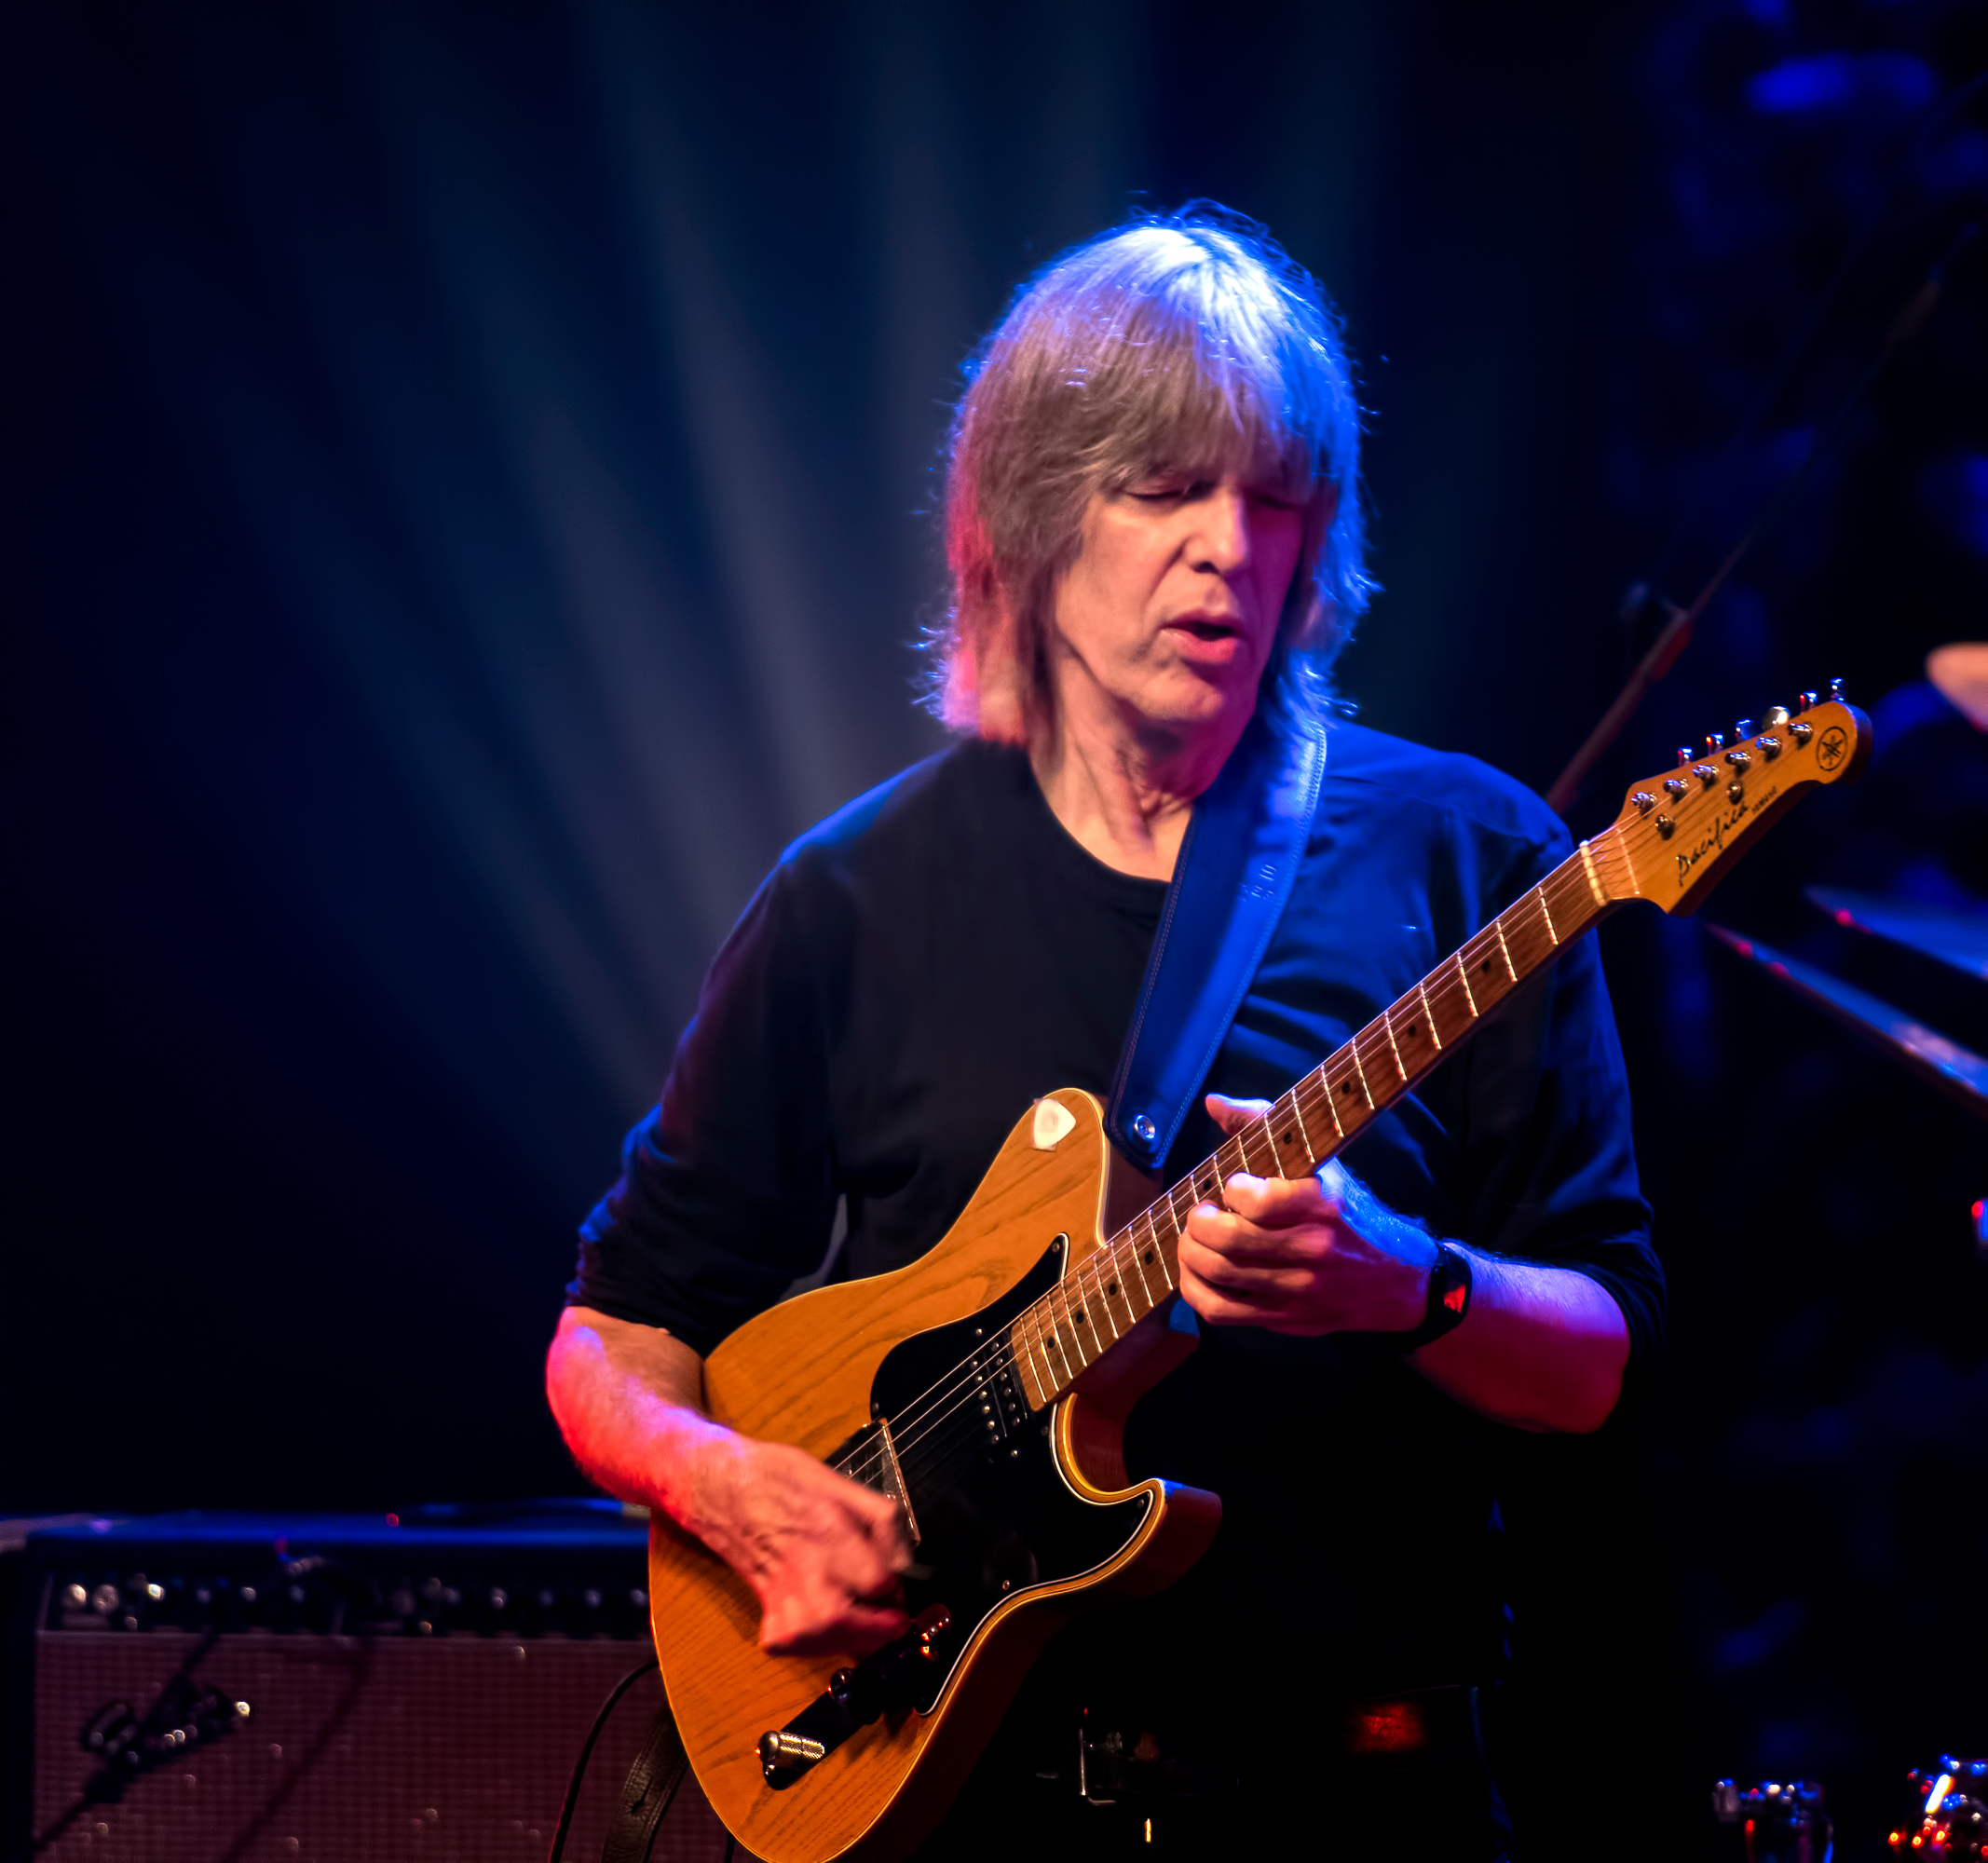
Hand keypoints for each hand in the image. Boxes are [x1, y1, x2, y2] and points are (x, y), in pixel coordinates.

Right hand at [688, 1431, 912, 1656]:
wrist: (722, 1488)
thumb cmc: (780, 1479)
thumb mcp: (840, 1482)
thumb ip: (882, 1519)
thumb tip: (905, 1562)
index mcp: (828, 1532)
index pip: (880, 1582)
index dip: (897, 1586)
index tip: (897, 1583)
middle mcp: (804, 1572)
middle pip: (854, 1627)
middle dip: (880, 1625)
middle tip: (889, 1615)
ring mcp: (780, 1600)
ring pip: (828, 1642)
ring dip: (853, 1636)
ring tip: (859, 1616)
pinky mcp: (764, 1616)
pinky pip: (800, 1647)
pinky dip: (819, 1641)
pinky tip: (825, 1618)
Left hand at [1177, 1094, 1437, 1336]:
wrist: (1397, 1278)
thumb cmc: (1348, 1212)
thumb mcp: (1320, 1162)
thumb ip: (1262, 1124)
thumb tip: (1212, 1102)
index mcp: (1322, 1203)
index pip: (1258, 1200)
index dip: (1231, 1190)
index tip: (1233, 1187)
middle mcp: (1312, 1248)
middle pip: (1229, 1239)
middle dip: (1198, 1223)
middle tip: (1199, 1215)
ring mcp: (1298, 1288)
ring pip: (1220, 1275)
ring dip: (1190, 1255)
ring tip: (1194, 1241)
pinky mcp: (1286, 1319)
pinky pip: (1223, 1312)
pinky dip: (1196, 1291)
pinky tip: (1196, 1274)